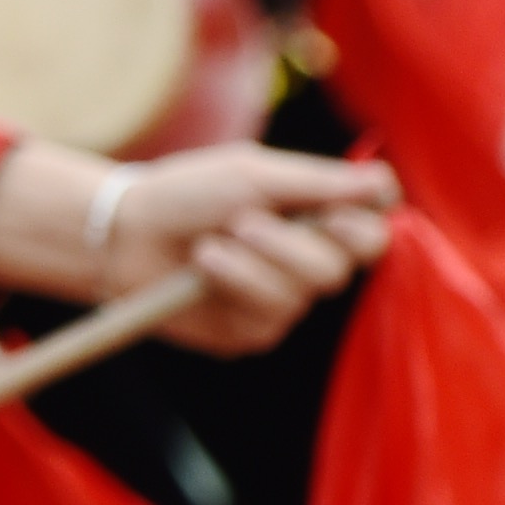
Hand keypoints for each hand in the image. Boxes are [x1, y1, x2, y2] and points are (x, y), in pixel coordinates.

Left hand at [105, 144, 397, 353]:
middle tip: (244, 221)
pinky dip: (234, 281)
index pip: (373, 231)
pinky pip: (270, 313)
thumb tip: (383, 181)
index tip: (332, 211)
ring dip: (254, 260)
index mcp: (312, 218)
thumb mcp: (249, 174)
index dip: (363, 224)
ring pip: (305, 291)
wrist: (121, 231)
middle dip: (293, 241)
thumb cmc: (184, 193)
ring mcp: (282, 300)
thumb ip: (317, 182)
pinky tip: (202, 267)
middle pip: (345, 265)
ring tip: (210, 242)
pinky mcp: (253, 331)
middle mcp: (305, 262)